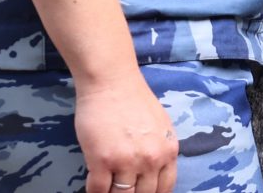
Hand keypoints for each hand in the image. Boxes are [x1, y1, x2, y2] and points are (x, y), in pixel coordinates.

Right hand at [74, 67, 177, 192]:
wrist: (111, 82)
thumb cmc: (134, 99)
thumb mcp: (161, 126)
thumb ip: (160, 150)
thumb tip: (155, 173)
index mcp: (168, 151)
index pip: (165, 188)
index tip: (141, 192)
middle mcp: (151, 160)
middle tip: (122, 189)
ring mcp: (126, 162)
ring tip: (108, 185)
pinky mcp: (101, 161)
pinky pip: (98, 191)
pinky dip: (95, 192)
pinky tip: (94, 182)